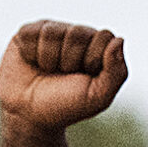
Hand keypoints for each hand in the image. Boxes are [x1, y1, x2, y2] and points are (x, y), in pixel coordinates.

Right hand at [0, 20, 127, 130]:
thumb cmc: (67, 106)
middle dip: (69, 61)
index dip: (93, 60)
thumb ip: (116, 72)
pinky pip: (30, 33)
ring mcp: (52, 30)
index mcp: (98, 46)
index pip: (104, 36)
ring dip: (48, 59)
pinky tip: (33, 63)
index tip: (85, 77)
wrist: (31, 116)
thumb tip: (119, 39)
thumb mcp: (98, 97)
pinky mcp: (28, 32)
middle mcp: (76, 34)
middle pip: (77, 33)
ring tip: (47, 71)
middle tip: (64, 75)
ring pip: (52, 32)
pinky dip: (31, 54)